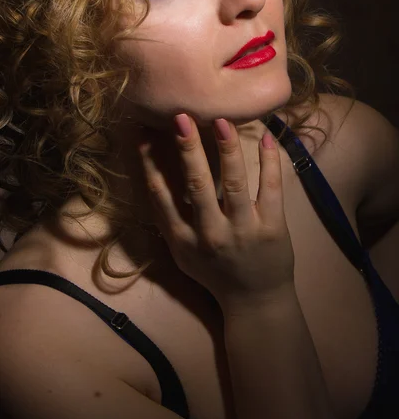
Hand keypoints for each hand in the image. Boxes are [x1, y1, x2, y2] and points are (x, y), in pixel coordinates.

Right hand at [138, 114, 294, 311]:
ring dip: (227, 149)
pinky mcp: (273, 228)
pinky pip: (271, 189)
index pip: (161, 197)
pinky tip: (267, 138)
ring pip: (234, 183)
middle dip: (188, 148)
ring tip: (222, 121)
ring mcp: (244, 231)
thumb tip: (155, 177)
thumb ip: (171, 221)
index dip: (151, 165)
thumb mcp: (183, 254)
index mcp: (183, 241)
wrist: (255, 302)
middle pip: (197, 185)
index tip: (144, 136)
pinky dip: (269, 162)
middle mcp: (210, 235)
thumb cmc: (215, 274)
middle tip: (182, 117)